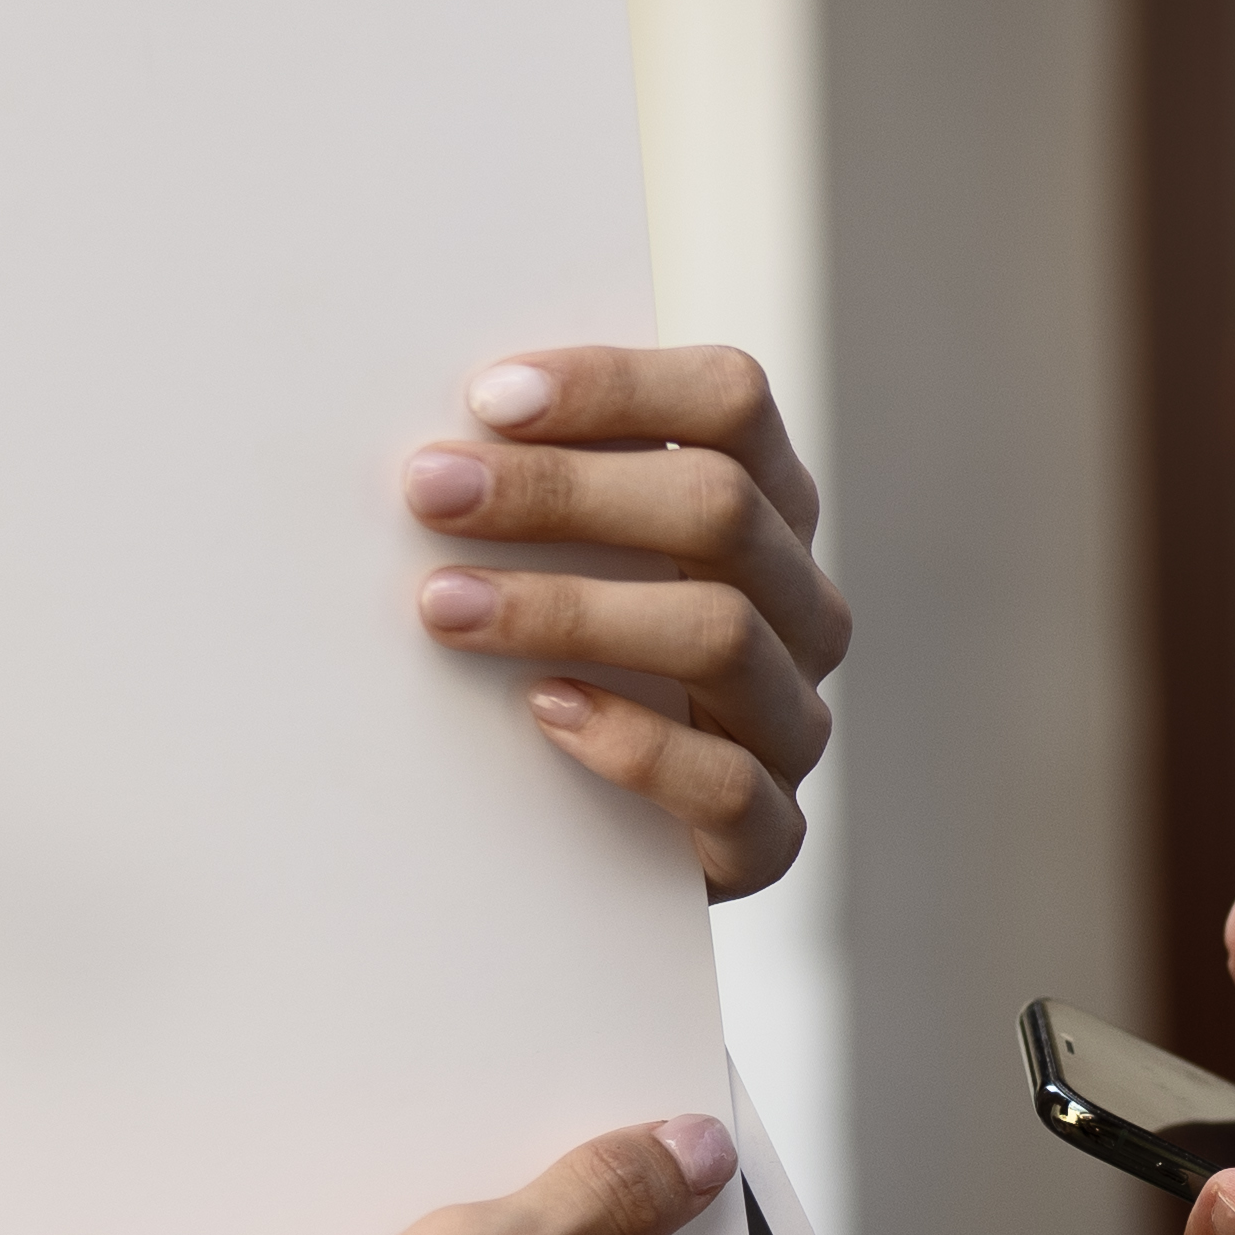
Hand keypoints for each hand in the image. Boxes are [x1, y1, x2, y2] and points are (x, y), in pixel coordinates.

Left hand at [403, 347, 850, 899]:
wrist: (596, 849)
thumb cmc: (570, 666)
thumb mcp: (573, 561)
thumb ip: (546, 491)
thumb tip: (442, 435)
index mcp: (769, 511)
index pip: (733, 403)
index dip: (616, 385)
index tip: (487, 399)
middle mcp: (802, 605)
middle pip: (720, 507)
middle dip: (562, 490)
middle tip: (432, 490)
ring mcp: (793, 719)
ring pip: (721, 632)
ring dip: (568, 608)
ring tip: (446, 605)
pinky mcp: (769, 832)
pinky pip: (725, 782)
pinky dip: (629, 743)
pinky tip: (540, 711)